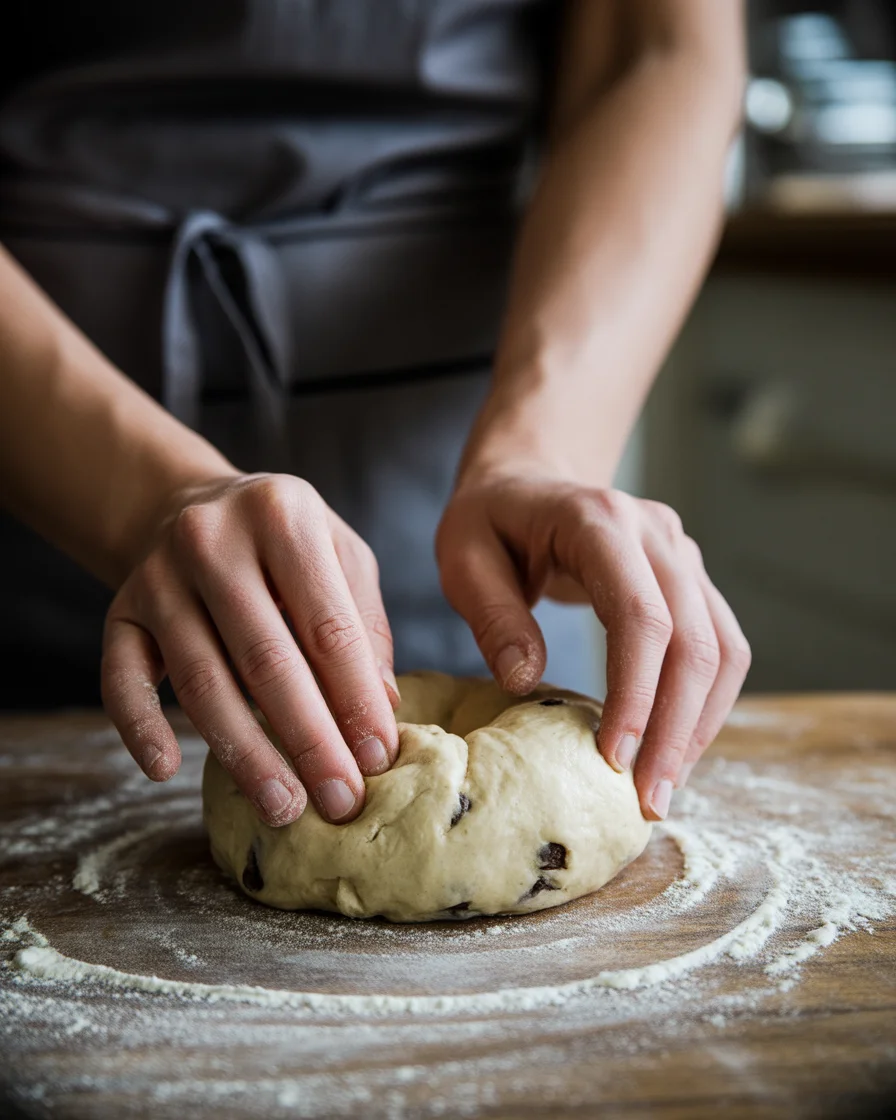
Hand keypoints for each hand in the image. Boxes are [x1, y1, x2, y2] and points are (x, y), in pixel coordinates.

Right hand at [101, 473, 399, 825]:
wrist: (191, 505)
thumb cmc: (283, 540)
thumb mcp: (339, 553)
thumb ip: (365, 622)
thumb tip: (382, 706)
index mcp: (282, 517)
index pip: (327, 626)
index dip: (355, 698)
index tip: (378, 758)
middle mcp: (213, 540)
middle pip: (266, 659)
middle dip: (308, 739)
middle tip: (339, 800)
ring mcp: (158, 578)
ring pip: (202, 679)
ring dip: (244, 752)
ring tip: (282, 806)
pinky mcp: (120, 612)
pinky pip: (122, 678)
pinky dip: (140, 727)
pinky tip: (165, 770)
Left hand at [436, 473, 750, 819]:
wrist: (527, 481)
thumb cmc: (489, 522)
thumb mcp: (463, 557)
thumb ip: (494, 615)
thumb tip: (528, 683)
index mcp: (598, 521)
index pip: (640, 615)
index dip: (636, 693)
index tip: (612, 760)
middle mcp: (655, 533)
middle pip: (694, 641)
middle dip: (675, 729)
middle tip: (649, 800)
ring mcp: (681, 553)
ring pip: (721, 649)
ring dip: (699, 724)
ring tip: (664, 788)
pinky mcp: (690, 579)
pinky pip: (719, 646)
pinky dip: (705, 703)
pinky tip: (675, 748)